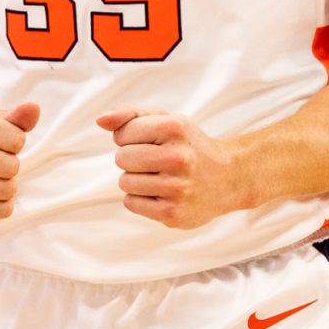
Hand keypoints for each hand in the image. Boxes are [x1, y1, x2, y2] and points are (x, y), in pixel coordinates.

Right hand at [0, 102, 39, 220]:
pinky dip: (2, 205)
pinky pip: (1, 211)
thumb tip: (34, 108)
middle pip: (11, 167)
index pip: (16, 140)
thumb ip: (17, 118)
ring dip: (7, 187)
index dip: (15, 144)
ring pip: (7, 190)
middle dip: (11, 167)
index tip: (0, 144)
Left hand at [95, 109, 248, 228]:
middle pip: (121, 158)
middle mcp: (178, 158)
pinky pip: (131, 203)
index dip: (131, 137)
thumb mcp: (166, 120)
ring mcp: (176, 188)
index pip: (122, 133)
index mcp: (175, 128)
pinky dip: (140, 198)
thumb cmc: (188, 145)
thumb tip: (100, 121)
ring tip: (160, 178)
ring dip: (136, 180)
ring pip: (124, 181)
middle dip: (133, 159)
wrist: (228, 178)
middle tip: (157, 161)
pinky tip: (161, 194)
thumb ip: (130, 115)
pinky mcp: (172, 214)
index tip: (153, 141)